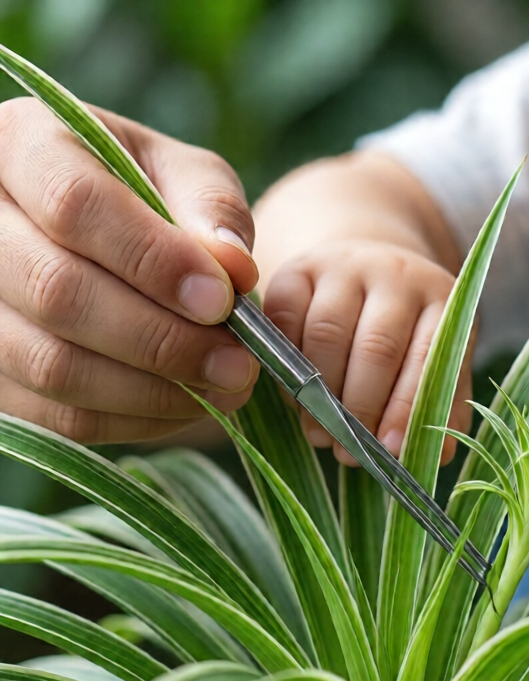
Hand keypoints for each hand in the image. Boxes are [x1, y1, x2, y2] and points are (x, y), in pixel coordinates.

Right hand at [0, 97, 260, 442]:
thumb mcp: (188, 178)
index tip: (223, 301)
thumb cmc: (156, 199)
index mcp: (22, 145)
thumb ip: (212, 212)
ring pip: (51, 365)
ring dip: (152, 391)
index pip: (73, 204)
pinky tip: (189, 404)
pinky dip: (134, 420)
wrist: (122, 246)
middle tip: (238, 364)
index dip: (152, 260)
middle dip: (162, 339)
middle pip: (56, 292)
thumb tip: (233, 268)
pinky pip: (58, 415)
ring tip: (226, 387)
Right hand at [261, 240, 471, 465]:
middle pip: (375, 348)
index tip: (389, 450)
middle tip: (348, 454)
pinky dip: (288, 367)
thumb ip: (441, 403)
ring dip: (320, 396)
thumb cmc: (406, 332)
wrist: (366, 270)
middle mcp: (394, 274)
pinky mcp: (296, 270)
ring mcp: (343, 267)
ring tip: (321, 436)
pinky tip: (297, 399)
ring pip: (327, 336)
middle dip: (359, 410)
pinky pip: (285, 320)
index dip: (405, 408)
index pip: (425, 358)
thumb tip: (437, 454)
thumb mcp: (436, 360)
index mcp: (439, 299)